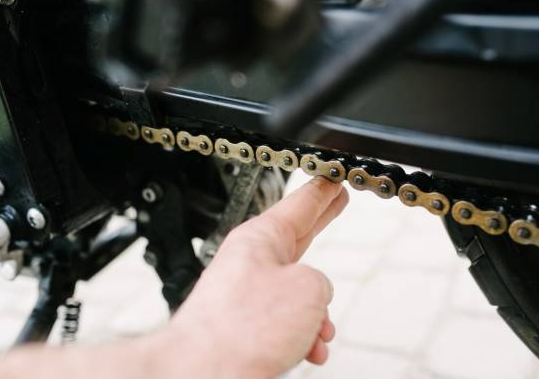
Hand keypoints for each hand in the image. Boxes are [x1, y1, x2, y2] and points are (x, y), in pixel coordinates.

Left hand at [169, 177, 348, 377]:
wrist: (204, 373)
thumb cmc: (241, 329)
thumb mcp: (306, 291)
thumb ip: (321, 282)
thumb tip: (315, 297)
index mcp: (260, 239)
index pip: (300, 204)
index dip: (322, 191)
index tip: (330, 179)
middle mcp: (251, 262)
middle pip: (298, 234)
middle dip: (321, 222)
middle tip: (335, 202)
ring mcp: (247, 294)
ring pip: (297, 292)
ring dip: (317, 314)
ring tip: (321, 332)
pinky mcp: (245, 325)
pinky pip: (285, 322)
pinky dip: (303, 336)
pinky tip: (309, 350)